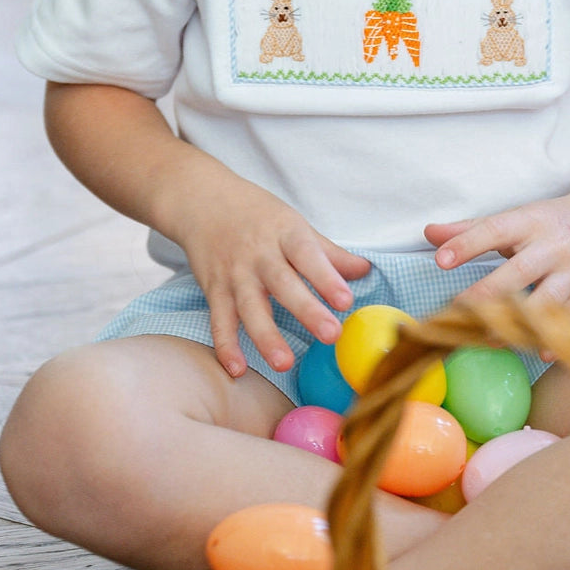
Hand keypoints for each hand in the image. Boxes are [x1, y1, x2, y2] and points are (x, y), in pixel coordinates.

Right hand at [165, 161, 370, 378]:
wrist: (204, 200)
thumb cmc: (258, 215)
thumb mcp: (295, 225)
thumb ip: (328, 252)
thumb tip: (365, 270)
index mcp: (285, 234)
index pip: (308, 255)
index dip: (327, 278)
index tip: (346, 300)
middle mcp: (259, 255)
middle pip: (283, 285)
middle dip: (306, 311)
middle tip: (331, 335)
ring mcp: (235, 274)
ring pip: (250, 308)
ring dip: (266, 337)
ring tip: (284, 363)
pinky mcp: (214, 290)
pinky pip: (219, 320)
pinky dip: (225, 346)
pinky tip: (237, 369)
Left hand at [424, 189, 569, 327]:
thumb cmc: (550, 223)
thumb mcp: (515, 219)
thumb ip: (470, 230)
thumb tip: (428, 233)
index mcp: (530, 222)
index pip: (494, 230)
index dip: (467, 245)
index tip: (440, 260)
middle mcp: (554, 247)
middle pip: (520, 271)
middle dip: (489, 292)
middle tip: (458, 310)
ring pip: (547, 301)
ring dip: (519, 321)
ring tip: (488, 337)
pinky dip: (558, 338)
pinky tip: (538, 351)